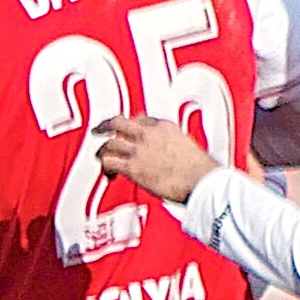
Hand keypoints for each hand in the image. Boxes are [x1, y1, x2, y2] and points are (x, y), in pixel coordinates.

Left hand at [96, 115, 216, 205]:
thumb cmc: (199, 170)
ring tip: (101, 158)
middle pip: (118, 123)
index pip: (140, 118)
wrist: (201, 181)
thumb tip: (173, 150)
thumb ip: (174, 143)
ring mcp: (140, 150)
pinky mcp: (134, 168)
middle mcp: (149, 134)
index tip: (126, 131)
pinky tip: (109, 175)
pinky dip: (106, 168)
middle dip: (105, 125)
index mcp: (164, 126)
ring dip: (102, 152)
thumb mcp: (187, 145)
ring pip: (110, 144)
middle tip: (98, 130)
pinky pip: (110, 163)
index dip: (130, 124)